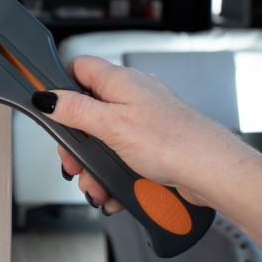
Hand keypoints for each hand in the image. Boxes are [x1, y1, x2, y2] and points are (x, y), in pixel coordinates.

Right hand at [32, 55, 257, 213]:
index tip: (50, 108)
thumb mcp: (112, 126)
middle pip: (87, 111)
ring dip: (95, 167)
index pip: (80, 68)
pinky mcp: (150, 144)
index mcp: (120, 82)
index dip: (62, 85)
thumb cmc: (174, 142)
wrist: (213, 172)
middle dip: (78, 143)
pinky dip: (114, 176)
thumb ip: (76, 110)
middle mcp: (131, 97)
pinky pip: (121, 157)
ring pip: (103, 140)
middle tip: (74, 162)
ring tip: (97, 187)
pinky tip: (115, 192)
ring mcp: (142, 121)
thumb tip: (48, 98)